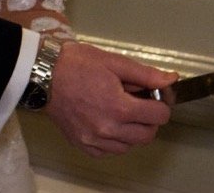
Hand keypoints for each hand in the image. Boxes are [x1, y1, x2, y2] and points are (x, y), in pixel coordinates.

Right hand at [42, 41, 177, 156]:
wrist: (42, 74)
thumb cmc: (76, 64)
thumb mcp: (114, 62)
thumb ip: (145, 74)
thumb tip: (171, 80)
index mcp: (119, 107)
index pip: (159, 116)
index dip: (161, 103)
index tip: (153, 95)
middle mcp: (108, 128)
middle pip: (147, 135)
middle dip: (150, 120)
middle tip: (140, 103)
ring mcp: (94, 139)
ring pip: (129, 146)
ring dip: (133, 132)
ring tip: (122, 112)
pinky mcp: (82, 144)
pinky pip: (108, 152)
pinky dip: (114, 142)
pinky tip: (109, 124)